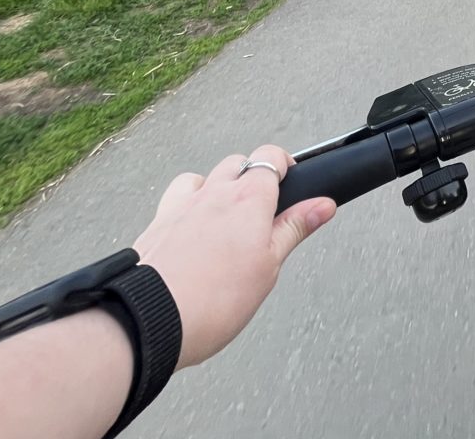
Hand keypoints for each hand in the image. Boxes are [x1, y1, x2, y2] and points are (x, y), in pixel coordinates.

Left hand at [132, 145, 336, 368]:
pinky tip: (193, 224)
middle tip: (263, 210)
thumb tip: (323, 205)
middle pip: (239, 163)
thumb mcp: (268, 267)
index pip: (270, 157)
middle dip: (254, 177)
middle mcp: (215, 192)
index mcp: (249, 199)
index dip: (284, 164)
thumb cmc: (214, 300)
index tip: (291, 181)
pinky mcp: (158, 220)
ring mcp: (182, 203)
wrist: (151, 318)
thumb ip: (294, 229)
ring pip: (208, 176)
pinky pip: (178, 194)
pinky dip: (190, 200)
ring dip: (221, 186)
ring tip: (228, 219)